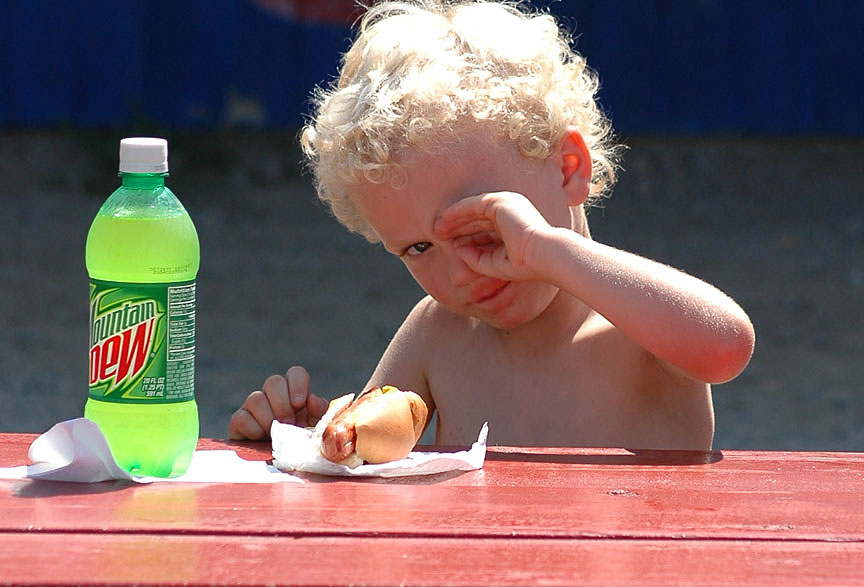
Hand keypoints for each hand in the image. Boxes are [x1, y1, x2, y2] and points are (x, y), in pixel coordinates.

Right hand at [228, 366, 329, 439]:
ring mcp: (253, 408)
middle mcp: (272, 396)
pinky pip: (242, 417)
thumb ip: (317, 413)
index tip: (300, 403)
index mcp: (293, 394)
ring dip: (268, 418)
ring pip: (256, 398)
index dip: (297, 384)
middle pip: (274, 381)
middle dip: (282, 402)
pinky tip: (260, 439)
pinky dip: (253, 429)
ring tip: (275, 434)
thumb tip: (313, 401)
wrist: (277, 467)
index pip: (295, 374)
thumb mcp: (313, 429)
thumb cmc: (298, 445)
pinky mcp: (238, 422)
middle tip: (288, 422)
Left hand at [434, 192, 552, 280]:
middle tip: (438, 233)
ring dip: (453, 218)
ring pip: (472, 210)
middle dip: (457, 225)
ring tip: (437, 228)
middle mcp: (510, 211)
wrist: (543, 256)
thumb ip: (475, 257)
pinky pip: (472, 205)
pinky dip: (457, 212)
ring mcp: (505, 204)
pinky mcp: (499, 202)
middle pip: (476, 217)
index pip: (485, 227)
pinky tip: (444, 219)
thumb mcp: (494, 263)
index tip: (450, 242)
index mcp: (513, 224)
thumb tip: (457, 250)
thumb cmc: (524, 265)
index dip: (466, 234)